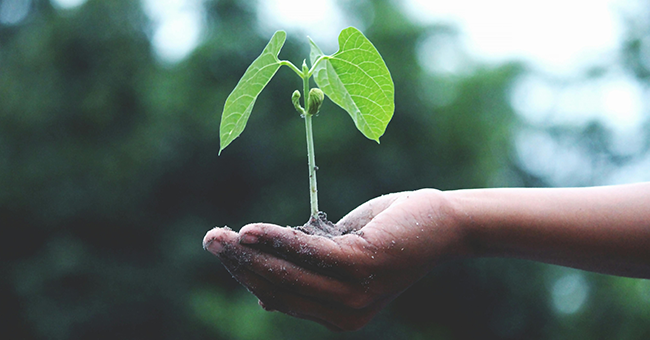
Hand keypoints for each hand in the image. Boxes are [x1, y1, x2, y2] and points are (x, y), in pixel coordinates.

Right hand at [203, 189, 468, 330]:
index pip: (281, 297)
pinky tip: (251, 230)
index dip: (248, 275)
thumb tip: (262, 294)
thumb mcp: (340, 256)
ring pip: (289, 274)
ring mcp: (356, 294)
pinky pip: (309, 253)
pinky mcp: (363, 266)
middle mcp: (346, 314)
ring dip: (250, 253)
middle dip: (240, 264)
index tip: (223, 251)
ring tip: (220, 236)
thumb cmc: (387, 235)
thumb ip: (307, 272)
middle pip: (279, 288)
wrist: (440, 223)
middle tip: (210, 240)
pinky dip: (277, 240)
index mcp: (338, 316)